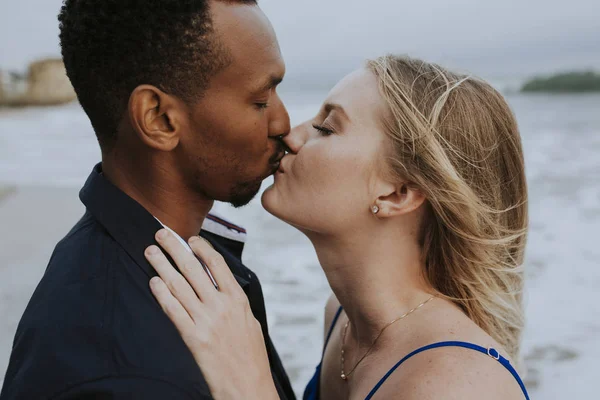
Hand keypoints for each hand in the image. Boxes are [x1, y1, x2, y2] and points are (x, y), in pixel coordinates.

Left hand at [145, 229, 278, 399]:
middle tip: (161, 234)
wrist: (248, 386)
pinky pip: (173, 310)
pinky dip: (161, 293)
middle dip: (174, 248)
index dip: (201, 248)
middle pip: (193, 269)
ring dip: (162, 265)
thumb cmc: (251, 356)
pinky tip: (153, 282)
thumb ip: (234, 302)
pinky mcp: (193, 337)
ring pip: (179, 285)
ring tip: (151, 252)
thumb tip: (222, 286)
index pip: (217, 264)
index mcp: (238, 299)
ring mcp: (206, 320)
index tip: (190, 238)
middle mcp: (221, 306)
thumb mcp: (250, 321)